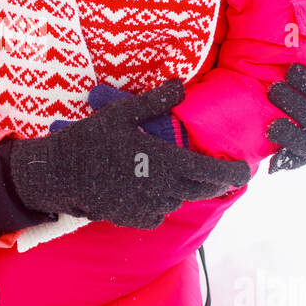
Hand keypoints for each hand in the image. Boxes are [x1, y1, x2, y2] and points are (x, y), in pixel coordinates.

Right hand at [7, 80, 250, 229]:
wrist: (58, 174)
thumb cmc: (90, 139)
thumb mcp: (122, 114)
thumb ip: (155, 102)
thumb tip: (181, 86)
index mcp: (164, 162)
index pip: (212, 172)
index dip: (233, 173)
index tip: (246, 171)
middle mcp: (161, 188)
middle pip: (202, 190)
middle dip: (214, 182)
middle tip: (218, 173)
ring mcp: (147, 206)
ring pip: (179, 200)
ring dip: (182, 189)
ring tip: (174, 175)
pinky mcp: (133, 218)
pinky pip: (158, 212)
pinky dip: (161, 202)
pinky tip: (150, 189)